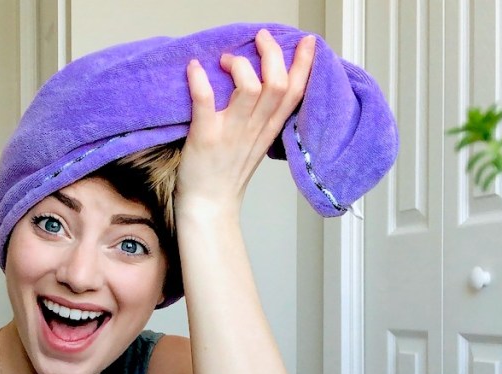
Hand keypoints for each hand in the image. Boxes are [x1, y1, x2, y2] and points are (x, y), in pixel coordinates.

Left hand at [175, 29, 314, 218]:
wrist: (210, 206)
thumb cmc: (227, 175)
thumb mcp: (256, 145)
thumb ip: (262, 119)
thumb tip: (260, 88)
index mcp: (268, 130)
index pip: (294, 93)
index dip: (304, 65)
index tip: (306, 42)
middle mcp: (254, 129)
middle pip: (276, 84)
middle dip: (272, 54)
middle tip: (260, 38)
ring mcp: (231, 133)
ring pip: (249, 88)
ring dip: (240, 65)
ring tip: (227, 60)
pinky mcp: (206, 137)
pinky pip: (206, 101)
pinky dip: (199, 80)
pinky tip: (194, 68)